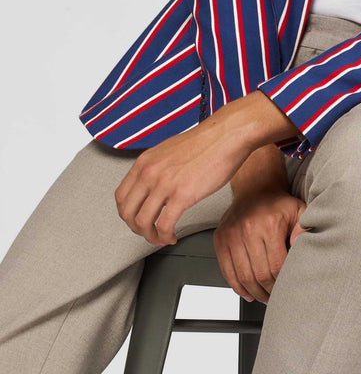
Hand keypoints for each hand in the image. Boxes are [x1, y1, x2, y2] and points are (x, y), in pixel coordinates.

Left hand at [114, 91, 301, 244]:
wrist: (226, 136)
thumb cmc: (206, 143)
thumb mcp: (170, 151)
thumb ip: (156, 168)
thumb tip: (153, 187)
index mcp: (145, 161)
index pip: (121, 196)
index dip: (128, 214)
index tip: (138, 219)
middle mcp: (150, 172)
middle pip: (127, 213)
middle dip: (137, 229)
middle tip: (148, 233)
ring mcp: (164, 184)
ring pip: (143, 222)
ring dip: (151, 236)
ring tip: (162, 237)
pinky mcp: (182, 195)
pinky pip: (164, 225)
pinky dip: (165, 236)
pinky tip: (173, 236)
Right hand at [213, 189, 309, 302]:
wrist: (254, 188)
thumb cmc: (278, 204)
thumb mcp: (299, 210)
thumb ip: (305, 228)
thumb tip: (299, 245)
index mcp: (269, 224)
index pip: (276, 265)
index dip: (282, 282)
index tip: (287, 287)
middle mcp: (248, 229)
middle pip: (259, 274)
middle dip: (268, 291)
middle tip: (275, 297)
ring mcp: (232, 234)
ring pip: (242, 276)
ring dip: (253, 292)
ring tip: (262, 296)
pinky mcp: (220, 238)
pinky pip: (226, 270)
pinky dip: (236, 285)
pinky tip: (246, 291)